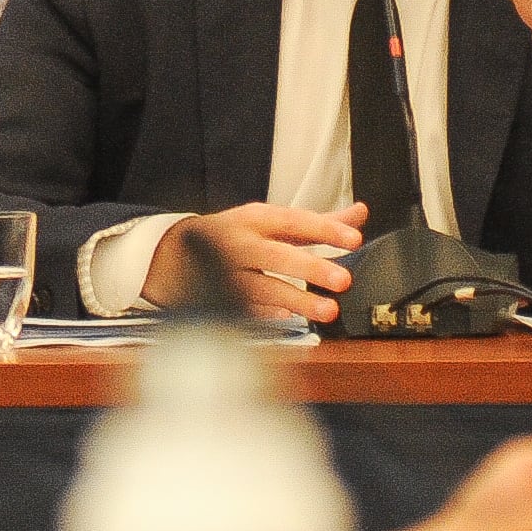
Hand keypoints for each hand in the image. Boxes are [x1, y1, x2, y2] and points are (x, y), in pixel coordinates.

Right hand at [145, 203, 368, 322]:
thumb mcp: (269, 221)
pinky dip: (270, 314)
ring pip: (263, 288)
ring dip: (297, 301)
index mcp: (254, 219)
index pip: (293, 221)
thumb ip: (316, 222)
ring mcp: (227, 274)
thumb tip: (359, 213)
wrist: (172, 255)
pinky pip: (247, 310)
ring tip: (329, 311)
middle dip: (310, 268)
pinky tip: (289, 317)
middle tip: (344, 280)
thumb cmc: (234, 236)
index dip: (325, 228)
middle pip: (276, 255)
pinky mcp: (220, 300)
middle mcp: (239, 244)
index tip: (354, 239)